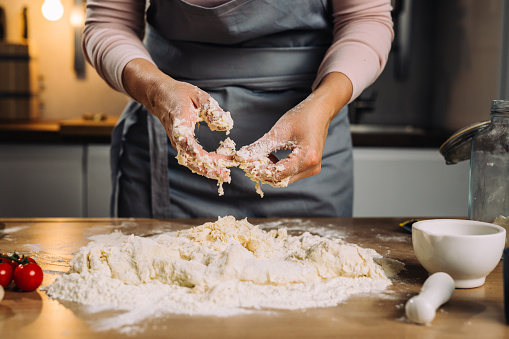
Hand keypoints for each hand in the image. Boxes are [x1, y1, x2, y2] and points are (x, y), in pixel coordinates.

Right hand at [123, 59, 233, 181]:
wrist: (160, 96)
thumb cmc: (179, 94)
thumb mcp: (198, 96)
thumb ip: (213, 110)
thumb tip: (226, 125)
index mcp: (180, 126)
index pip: (190, 147)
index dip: (205, 158)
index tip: (221, 163)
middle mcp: (177, 139)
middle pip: (192, 161)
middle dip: (210, 170)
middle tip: (227, 175)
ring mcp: (178, 144)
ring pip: (192, 163)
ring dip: (208, 170)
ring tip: (224, 175)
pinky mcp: (181, 145)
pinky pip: (192, 159)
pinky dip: (204, 165)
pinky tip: (217, 166)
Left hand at [235, 72, 352, 185]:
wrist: (320, 111)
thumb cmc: (302, 117)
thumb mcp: (279, 131)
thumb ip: (260, 148)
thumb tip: (241, 158)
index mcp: (307, 157)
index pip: (278, 174)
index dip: (260, 171)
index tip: (245, 164)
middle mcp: (312, 167)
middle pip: (281, 180)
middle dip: (264, 172)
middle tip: (250, 161)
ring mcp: (312, 169)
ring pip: (284, 179)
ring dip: (270, 171)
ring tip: (262, 156)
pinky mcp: (310, 167)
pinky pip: (290, 174)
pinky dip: (277, 169)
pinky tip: (272, 156)